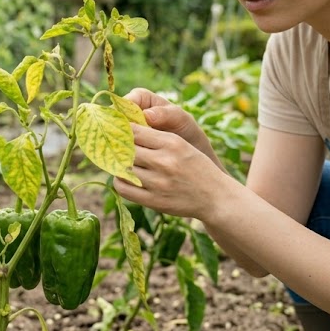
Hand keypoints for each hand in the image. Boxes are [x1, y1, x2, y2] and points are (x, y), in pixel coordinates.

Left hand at [116, 89, 228, 219]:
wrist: (215, 197)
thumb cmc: (197, 167)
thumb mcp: (182, 145)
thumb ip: (156, 137)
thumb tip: (124, 129)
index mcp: (172, 143)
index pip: (134, 131)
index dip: (122, 130)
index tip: (117, 131)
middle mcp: (164, 162)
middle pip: (126, 149)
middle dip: (118, 147)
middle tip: (114, 147)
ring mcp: (158, 183)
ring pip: (122, 168)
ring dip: (118, 165)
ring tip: (121, 162)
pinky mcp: (154, 201)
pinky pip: (124, 188)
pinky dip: (120, 181)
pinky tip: (126, 178)